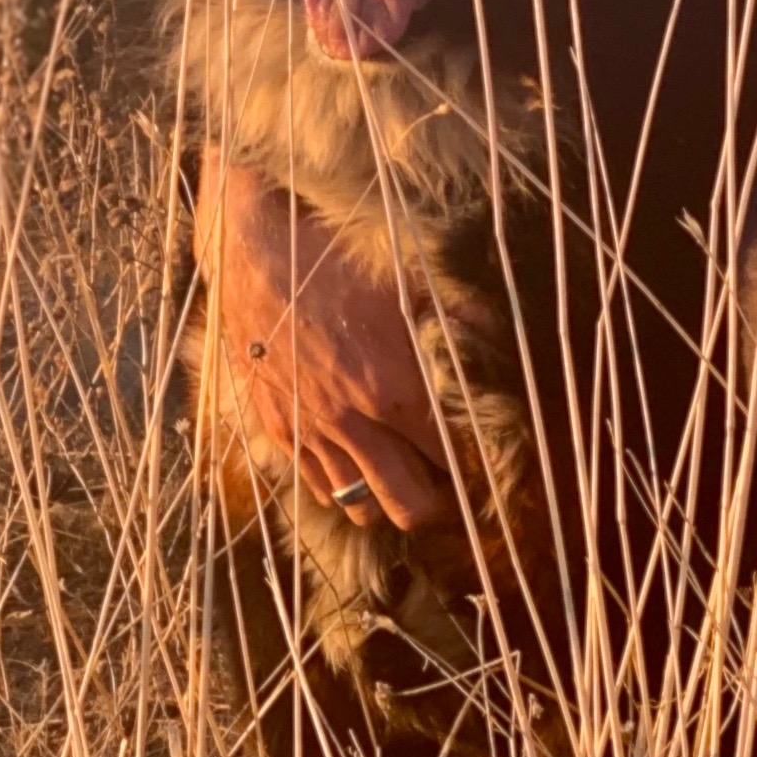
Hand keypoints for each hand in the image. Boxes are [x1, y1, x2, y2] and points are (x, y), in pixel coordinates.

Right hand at [195, 155, 453, 531]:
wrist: (254, 251)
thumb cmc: (336, 259)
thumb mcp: (410, 278)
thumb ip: (464, 312)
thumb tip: (503, 332)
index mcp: (394, 389)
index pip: (450, 457)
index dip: (474, 464)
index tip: (486, 459)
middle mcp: (353, 423)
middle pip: (409, 505)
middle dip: (440, 504)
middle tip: (453, 486)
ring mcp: (310, 431)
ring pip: (359, 506)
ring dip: (388, 499)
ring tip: (407, 478)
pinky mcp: (277, 429)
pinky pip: (316, 486)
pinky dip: (343, 487)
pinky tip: (359, 464)